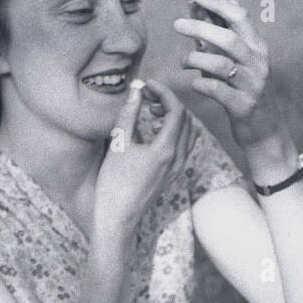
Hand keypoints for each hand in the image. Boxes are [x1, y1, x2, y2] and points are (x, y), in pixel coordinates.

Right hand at [92, 79, 191, 244]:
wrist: (118, 217)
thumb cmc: (114, 183)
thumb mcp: (119, 144)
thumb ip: (129, 114)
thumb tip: (136, 91)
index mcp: (166, 150)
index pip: (177, 110)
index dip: (164, 92)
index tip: (148, 85)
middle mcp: (178, 159)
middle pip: (186, 119)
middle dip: (169, 102)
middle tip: (147, 95)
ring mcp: (178, 168)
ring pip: (189, 132)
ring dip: (174, 117)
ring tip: (152, 111)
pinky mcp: (174, 175)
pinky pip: (184, 146)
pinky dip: (175, 131)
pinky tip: (155, 130)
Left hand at [174, 0, 285, 151]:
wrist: (265, 129)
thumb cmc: (246, 91)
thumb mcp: (244, 62)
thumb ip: (232, 38)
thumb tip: (220, 7)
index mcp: (258, 48)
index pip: (240, 18)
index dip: (218, 5)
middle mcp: (258, 63)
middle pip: (228, 39)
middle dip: (200, 28)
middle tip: (177, 24)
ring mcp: (252, 85)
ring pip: (222, 65)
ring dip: (197, 59)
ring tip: (183, 61)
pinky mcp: (243, 106)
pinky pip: (218, 91)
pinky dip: (202, 84)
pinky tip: (193, 83)